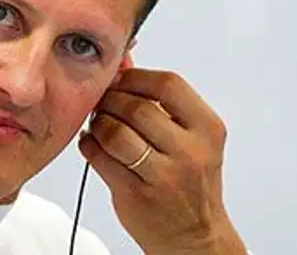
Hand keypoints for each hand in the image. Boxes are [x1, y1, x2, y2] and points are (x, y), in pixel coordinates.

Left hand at [78, 68, 246, 254]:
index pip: (168, 84)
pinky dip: (89, 144)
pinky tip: (93, 143)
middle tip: (103, 102)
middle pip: (136, 106)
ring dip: (98, 122)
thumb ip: (161, 101)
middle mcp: (190, 151)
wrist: (195, 235)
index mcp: (207, 129)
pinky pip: (99, 158)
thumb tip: (126, 61)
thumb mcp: (192, 138)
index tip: (121, 80)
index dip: (136, 77)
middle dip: (112, 100)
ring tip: (99, 124)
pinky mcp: (136, 195)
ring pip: (115, 132)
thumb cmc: (190, 182)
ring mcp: (164, 176)